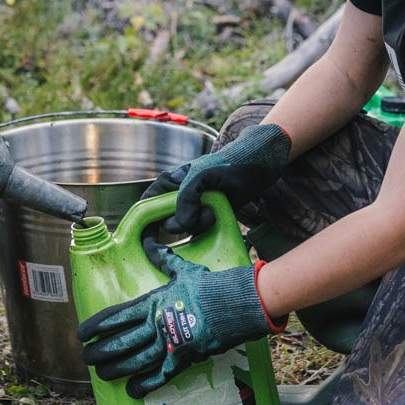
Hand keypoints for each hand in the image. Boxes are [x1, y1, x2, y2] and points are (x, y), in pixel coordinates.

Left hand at [78, 235, 276, 397]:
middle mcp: (156, 324)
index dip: (97, 326)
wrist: (232, 303)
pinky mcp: (184, 358)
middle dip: (101, 351)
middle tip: (87, 357)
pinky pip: (161, 375)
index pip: (116, 316)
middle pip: (121, 341)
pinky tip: (131, 390)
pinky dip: (146, 384)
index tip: (82, 333)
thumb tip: (149, 240)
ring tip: (101, 374)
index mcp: (152, 303)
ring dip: (117, 369)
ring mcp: (169, 344)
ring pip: (136, 360)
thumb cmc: (207, 286)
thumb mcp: (181, 269)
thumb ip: (162, 257)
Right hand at [140, 122, 290, 233]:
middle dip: (180, 225)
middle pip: (163, 223)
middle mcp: (176, 196)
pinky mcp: (207, 217)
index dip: (144, 225)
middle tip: (202, 215)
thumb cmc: (231, 163)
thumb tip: (181, 224)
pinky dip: (205, 231)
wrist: (260, 165)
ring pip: (183, 230)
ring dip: (198, 227)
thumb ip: (186, 198)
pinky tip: (216, 219)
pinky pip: (198, 233)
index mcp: (168, 182)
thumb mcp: (204, 176)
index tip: (152, 240)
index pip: (145, 207)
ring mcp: (192, 208)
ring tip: (214, 212)